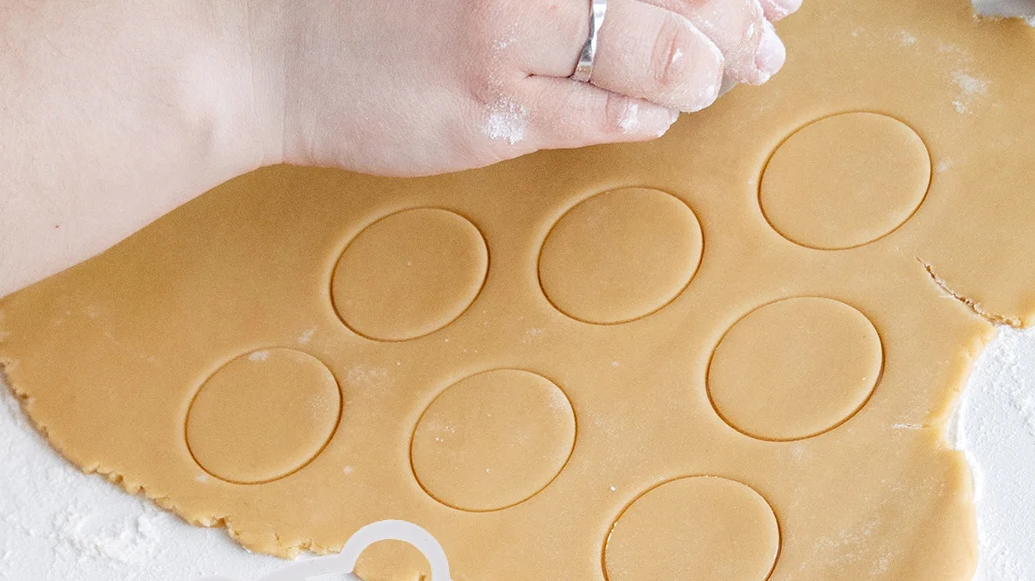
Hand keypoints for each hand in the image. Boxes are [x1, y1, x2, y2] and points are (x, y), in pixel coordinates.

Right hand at [256, 0, 797, 173]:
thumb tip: (657, 0)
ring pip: (659, 52)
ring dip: (709, 66)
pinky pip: (600, 116)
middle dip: (742, 11)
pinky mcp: (493, 109)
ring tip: (732, 70)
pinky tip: (662, 108)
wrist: (262, 44)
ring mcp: (512, 33)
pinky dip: (644, 110)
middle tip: (771, 27)